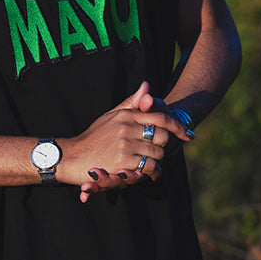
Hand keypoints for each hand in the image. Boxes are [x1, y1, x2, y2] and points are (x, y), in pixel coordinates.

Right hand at [75, 83, 194, 201]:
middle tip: (159, 152)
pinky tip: (151, 174)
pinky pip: (149, 165)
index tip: (187, 135)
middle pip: (162, 135)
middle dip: (164, 146)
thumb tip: (147, 85)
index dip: (177, 126)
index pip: (159, 116)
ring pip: (157, 151)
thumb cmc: (93, 137)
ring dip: (158, 161)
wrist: (73, 156)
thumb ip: (131, 103)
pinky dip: (153, 172)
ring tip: (153, 166)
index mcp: (126, 114)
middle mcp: (126, 127)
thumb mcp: (111, 115)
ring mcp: (125, 144)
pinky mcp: (123, 161)